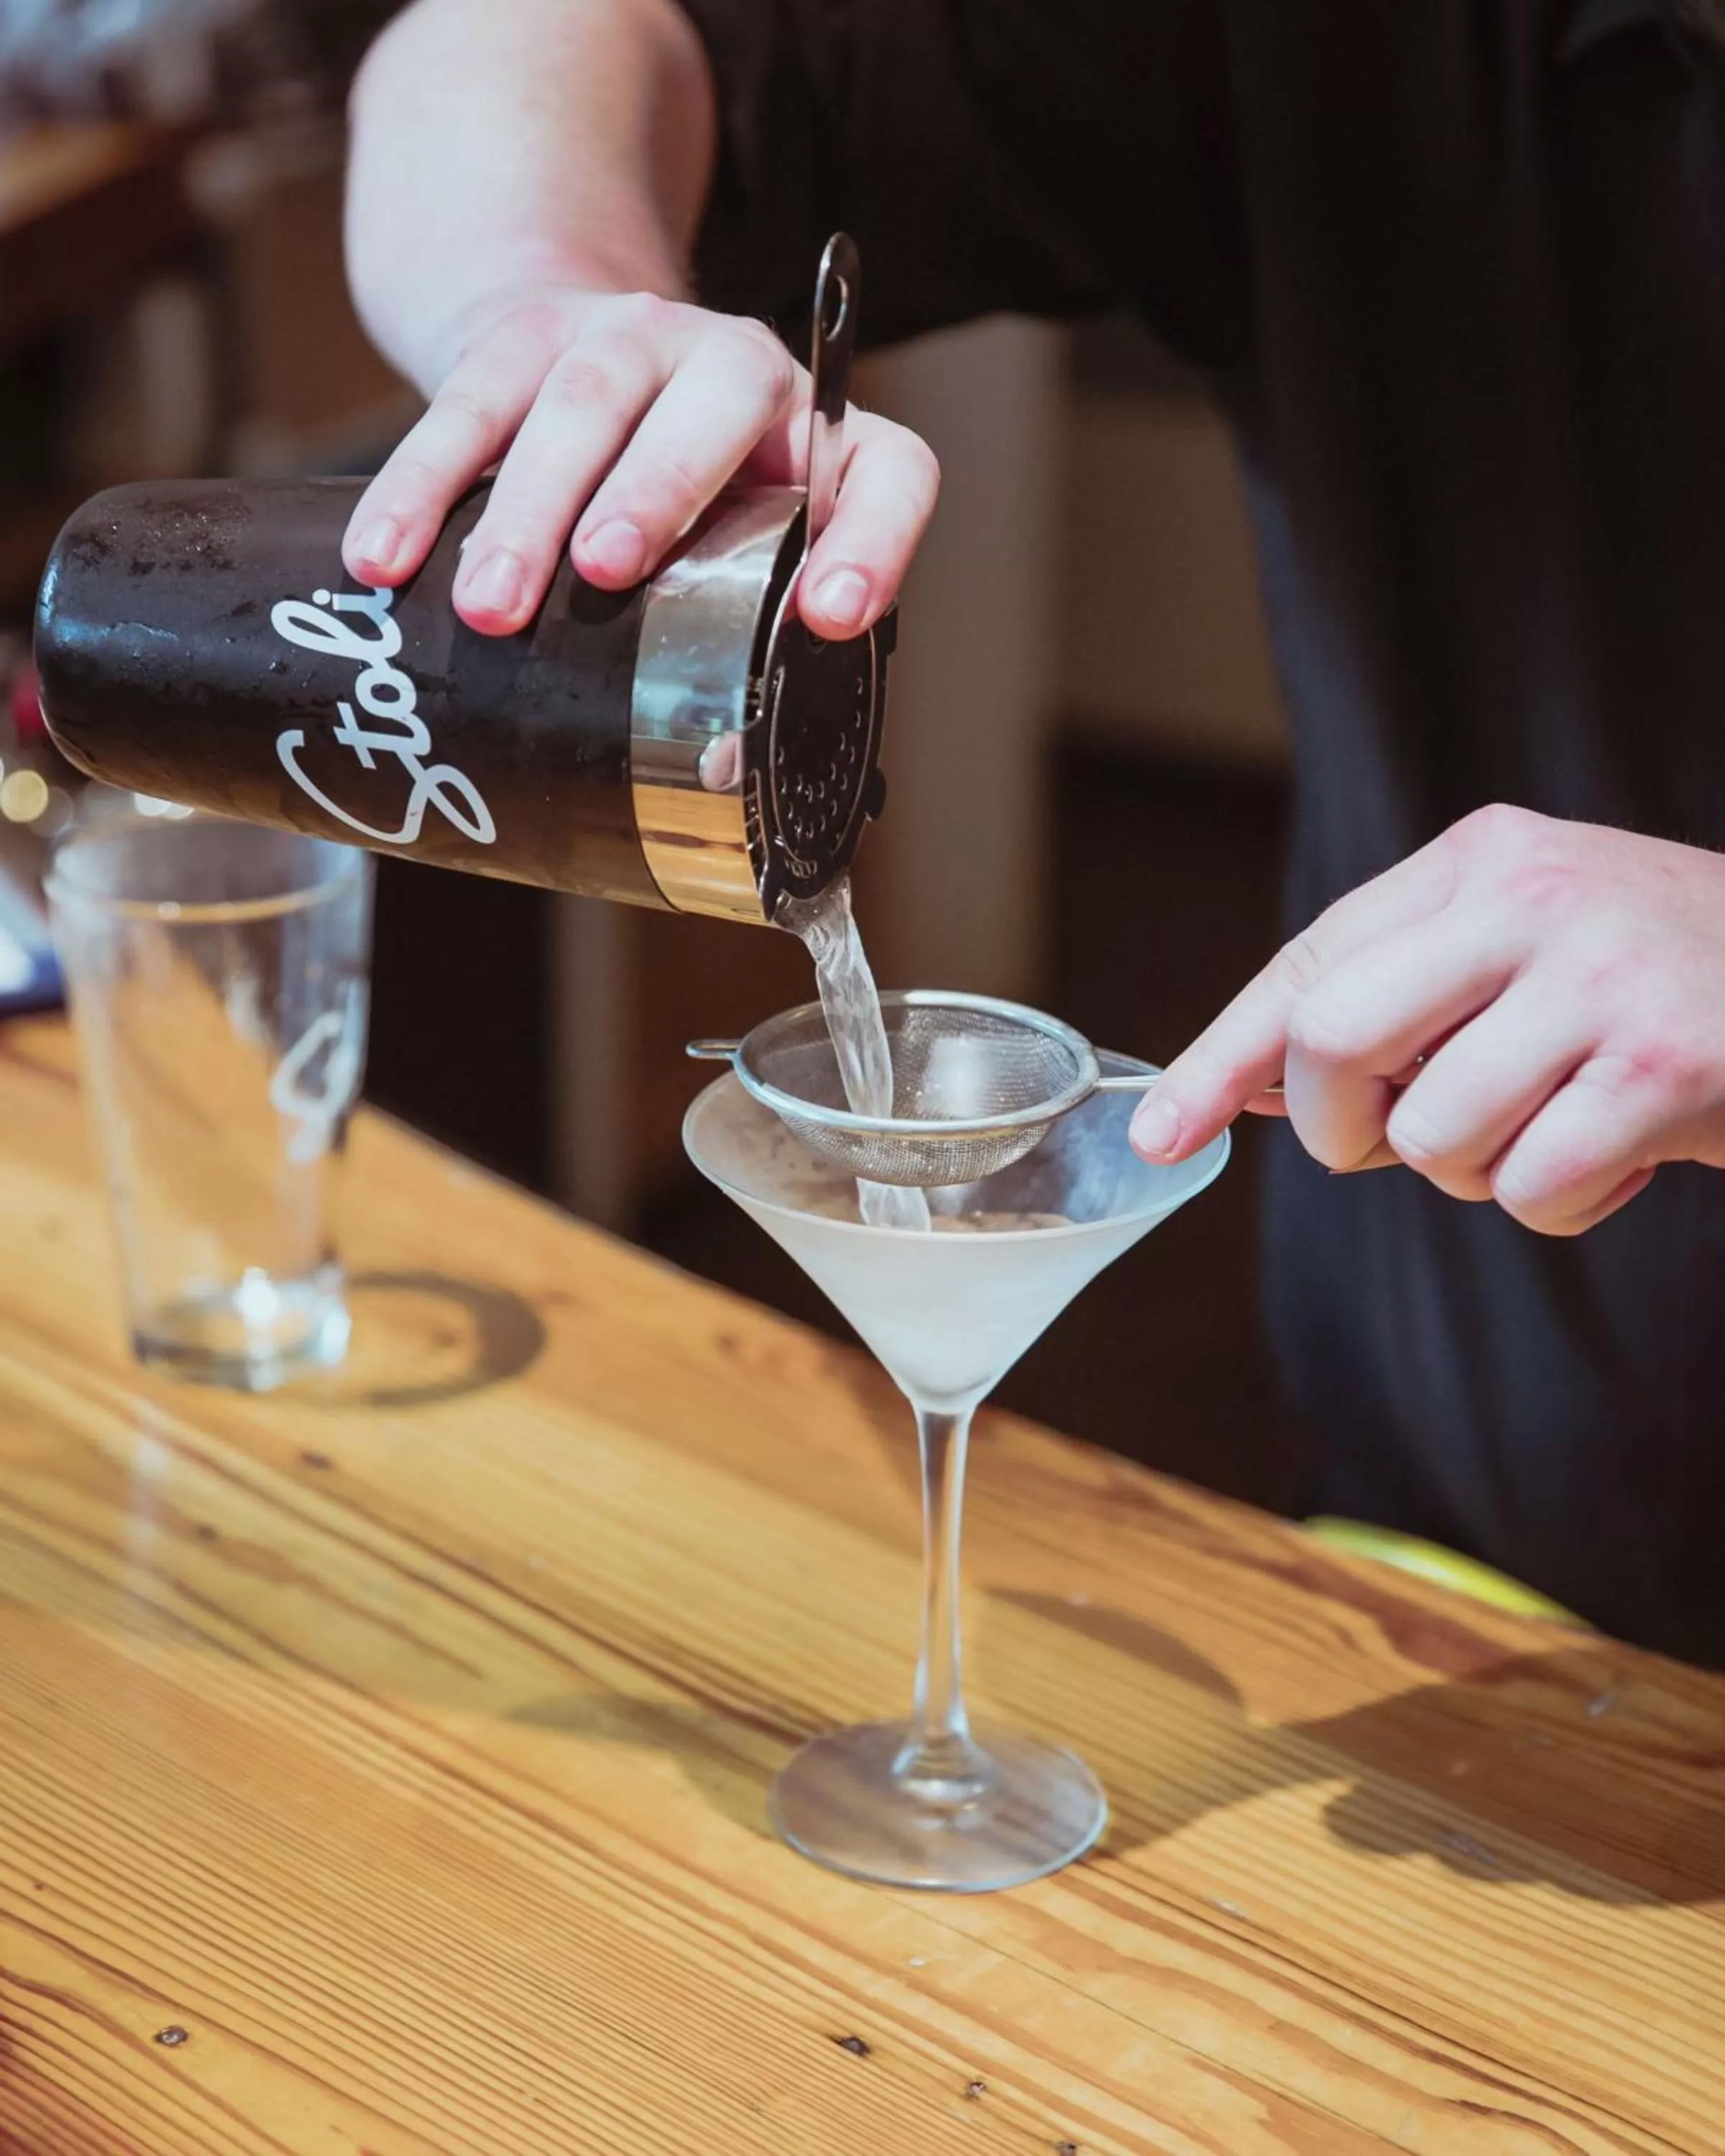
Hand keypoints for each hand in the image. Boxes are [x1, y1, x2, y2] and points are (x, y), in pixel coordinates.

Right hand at [341, 283, 938, 637]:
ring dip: (526, 508)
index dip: (874, 540)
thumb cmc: (683, 497)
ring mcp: (628, 338)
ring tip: (489, 606)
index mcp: (823, 438)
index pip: (888, 471)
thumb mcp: (738, 548)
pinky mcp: (523, 336)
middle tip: (604, 574)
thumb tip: (712, 776)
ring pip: (580, 405)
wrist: (576, 349)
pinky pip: (465, 407)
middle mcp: (737, 366)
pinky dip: (418, 487)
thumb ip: (740, 631)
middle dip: (655, 491)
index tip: (835, 616)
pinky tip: (384, 559)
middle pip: (711, 406)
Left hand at [1133, 804, 1724, 1233]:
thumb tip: (1254, 1087)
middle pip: (1334, 1041)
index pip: (1309, 964)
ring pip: (1434, 1135)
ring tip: (1561, 1125)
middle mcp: (1532, 897)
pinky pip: (1530, 1188)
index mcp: (1480, 859)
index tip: (1163, 1134)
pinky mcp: (1666, 1066)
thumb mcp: (1525, 953)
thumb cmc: (1662, 986)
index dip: (1224, 1058)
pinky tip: (1627, 1150)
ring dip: (1478, 1172)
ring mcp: (1602, 976)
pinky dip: (1565, 1202)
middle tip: (1409, 1139)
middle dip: (1347, 1128)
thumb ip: (1399, 1000)